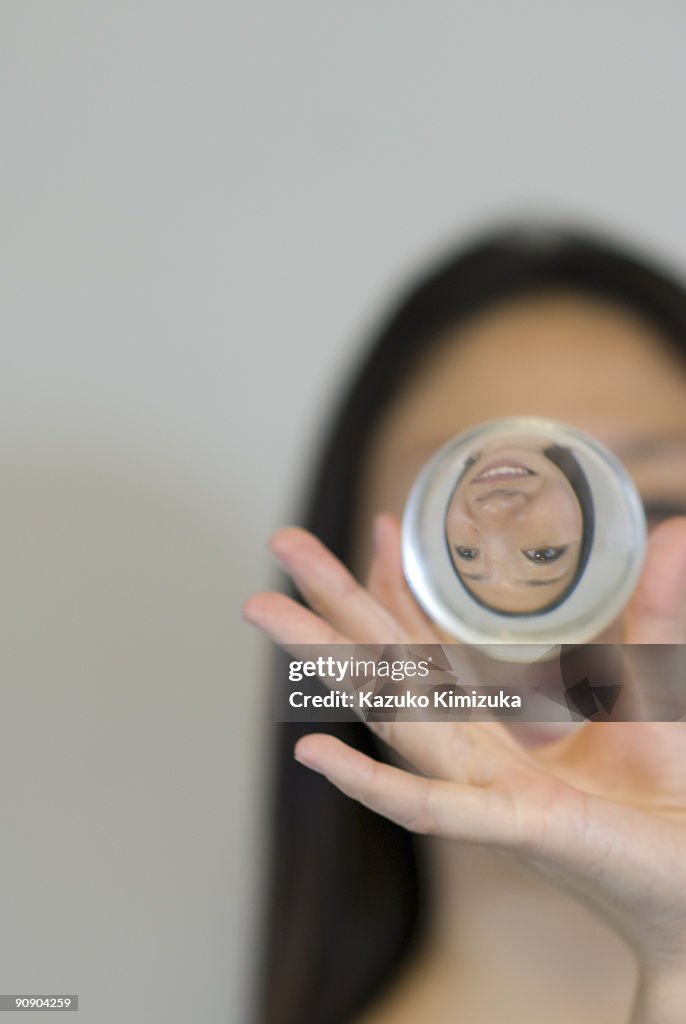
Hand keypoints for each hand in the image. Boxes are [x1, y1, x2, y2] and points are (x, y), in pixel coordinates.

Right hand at [244, 514, 685, 1020]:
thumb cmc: (668, 809)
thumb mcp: (654, 692)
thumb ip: (653, 616)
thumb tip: (673, 532)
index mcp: (499, 730)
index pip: (430, 648)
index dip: (399, 586)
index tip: (378, 526)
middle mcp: (476, 755)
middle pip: (389, 670)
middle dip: (334, 604)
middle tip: (282, 541)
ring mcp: (486, 791)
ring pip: (391, 716)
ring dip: (325, 662)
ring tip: (265, 609)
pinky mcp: (518, 827)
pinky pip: (430, 807)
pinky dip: (370, 782)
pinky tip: (313, 753)